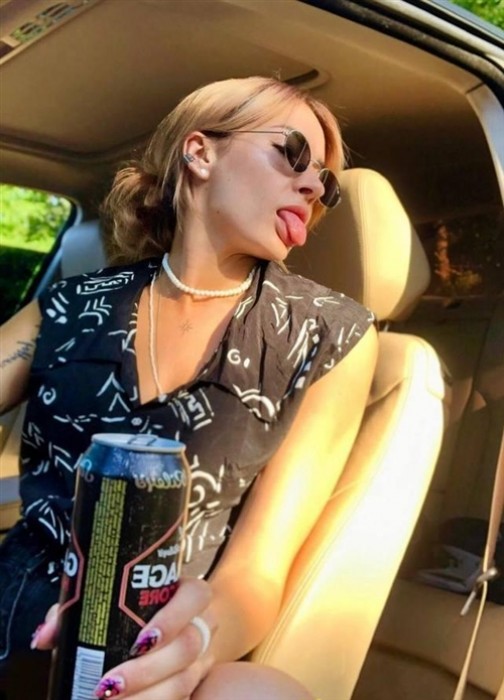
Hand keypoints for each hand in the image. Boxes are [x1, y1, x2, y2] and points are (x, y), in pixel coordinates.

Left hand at [33, 578, 216, 698]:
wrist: (176, 627)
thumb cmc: (139, 609)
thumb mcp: (114, 600)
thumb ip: (79, 609)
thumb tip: (45, 635)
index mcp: (190, 594)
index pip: (194, 597)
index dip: (173, 618)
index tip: (141, 640)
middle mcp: (202, 625)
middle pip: (188, 647)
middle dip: (147, 670)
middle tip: (110, 684)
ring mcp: (202, 658)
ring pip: (184, 680)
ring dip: (148, 696)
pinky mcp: (194, 684)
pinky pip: (181, 698)